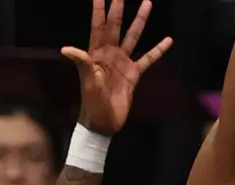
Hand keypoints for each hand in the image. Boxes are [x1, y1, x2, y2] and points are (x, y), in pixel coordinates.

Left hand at [60, 0, 173, 136]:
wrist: (103, 123)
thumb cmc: (92, 102)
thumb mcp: (87, 81)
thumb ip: (81, 62)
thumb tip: (67, 49)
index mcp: (96, 52)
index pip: (98, 25)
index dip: (99, 8)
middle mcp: (110, 53)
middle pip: (115, 24)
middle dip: (118, 6)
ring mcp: (123, 62)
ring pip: (133, 36)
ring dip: (140, 20)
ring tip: (147, 3)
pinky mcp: (133, 74)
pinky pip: (148, 59)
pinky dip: (158, 50)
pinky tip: (167, 40)